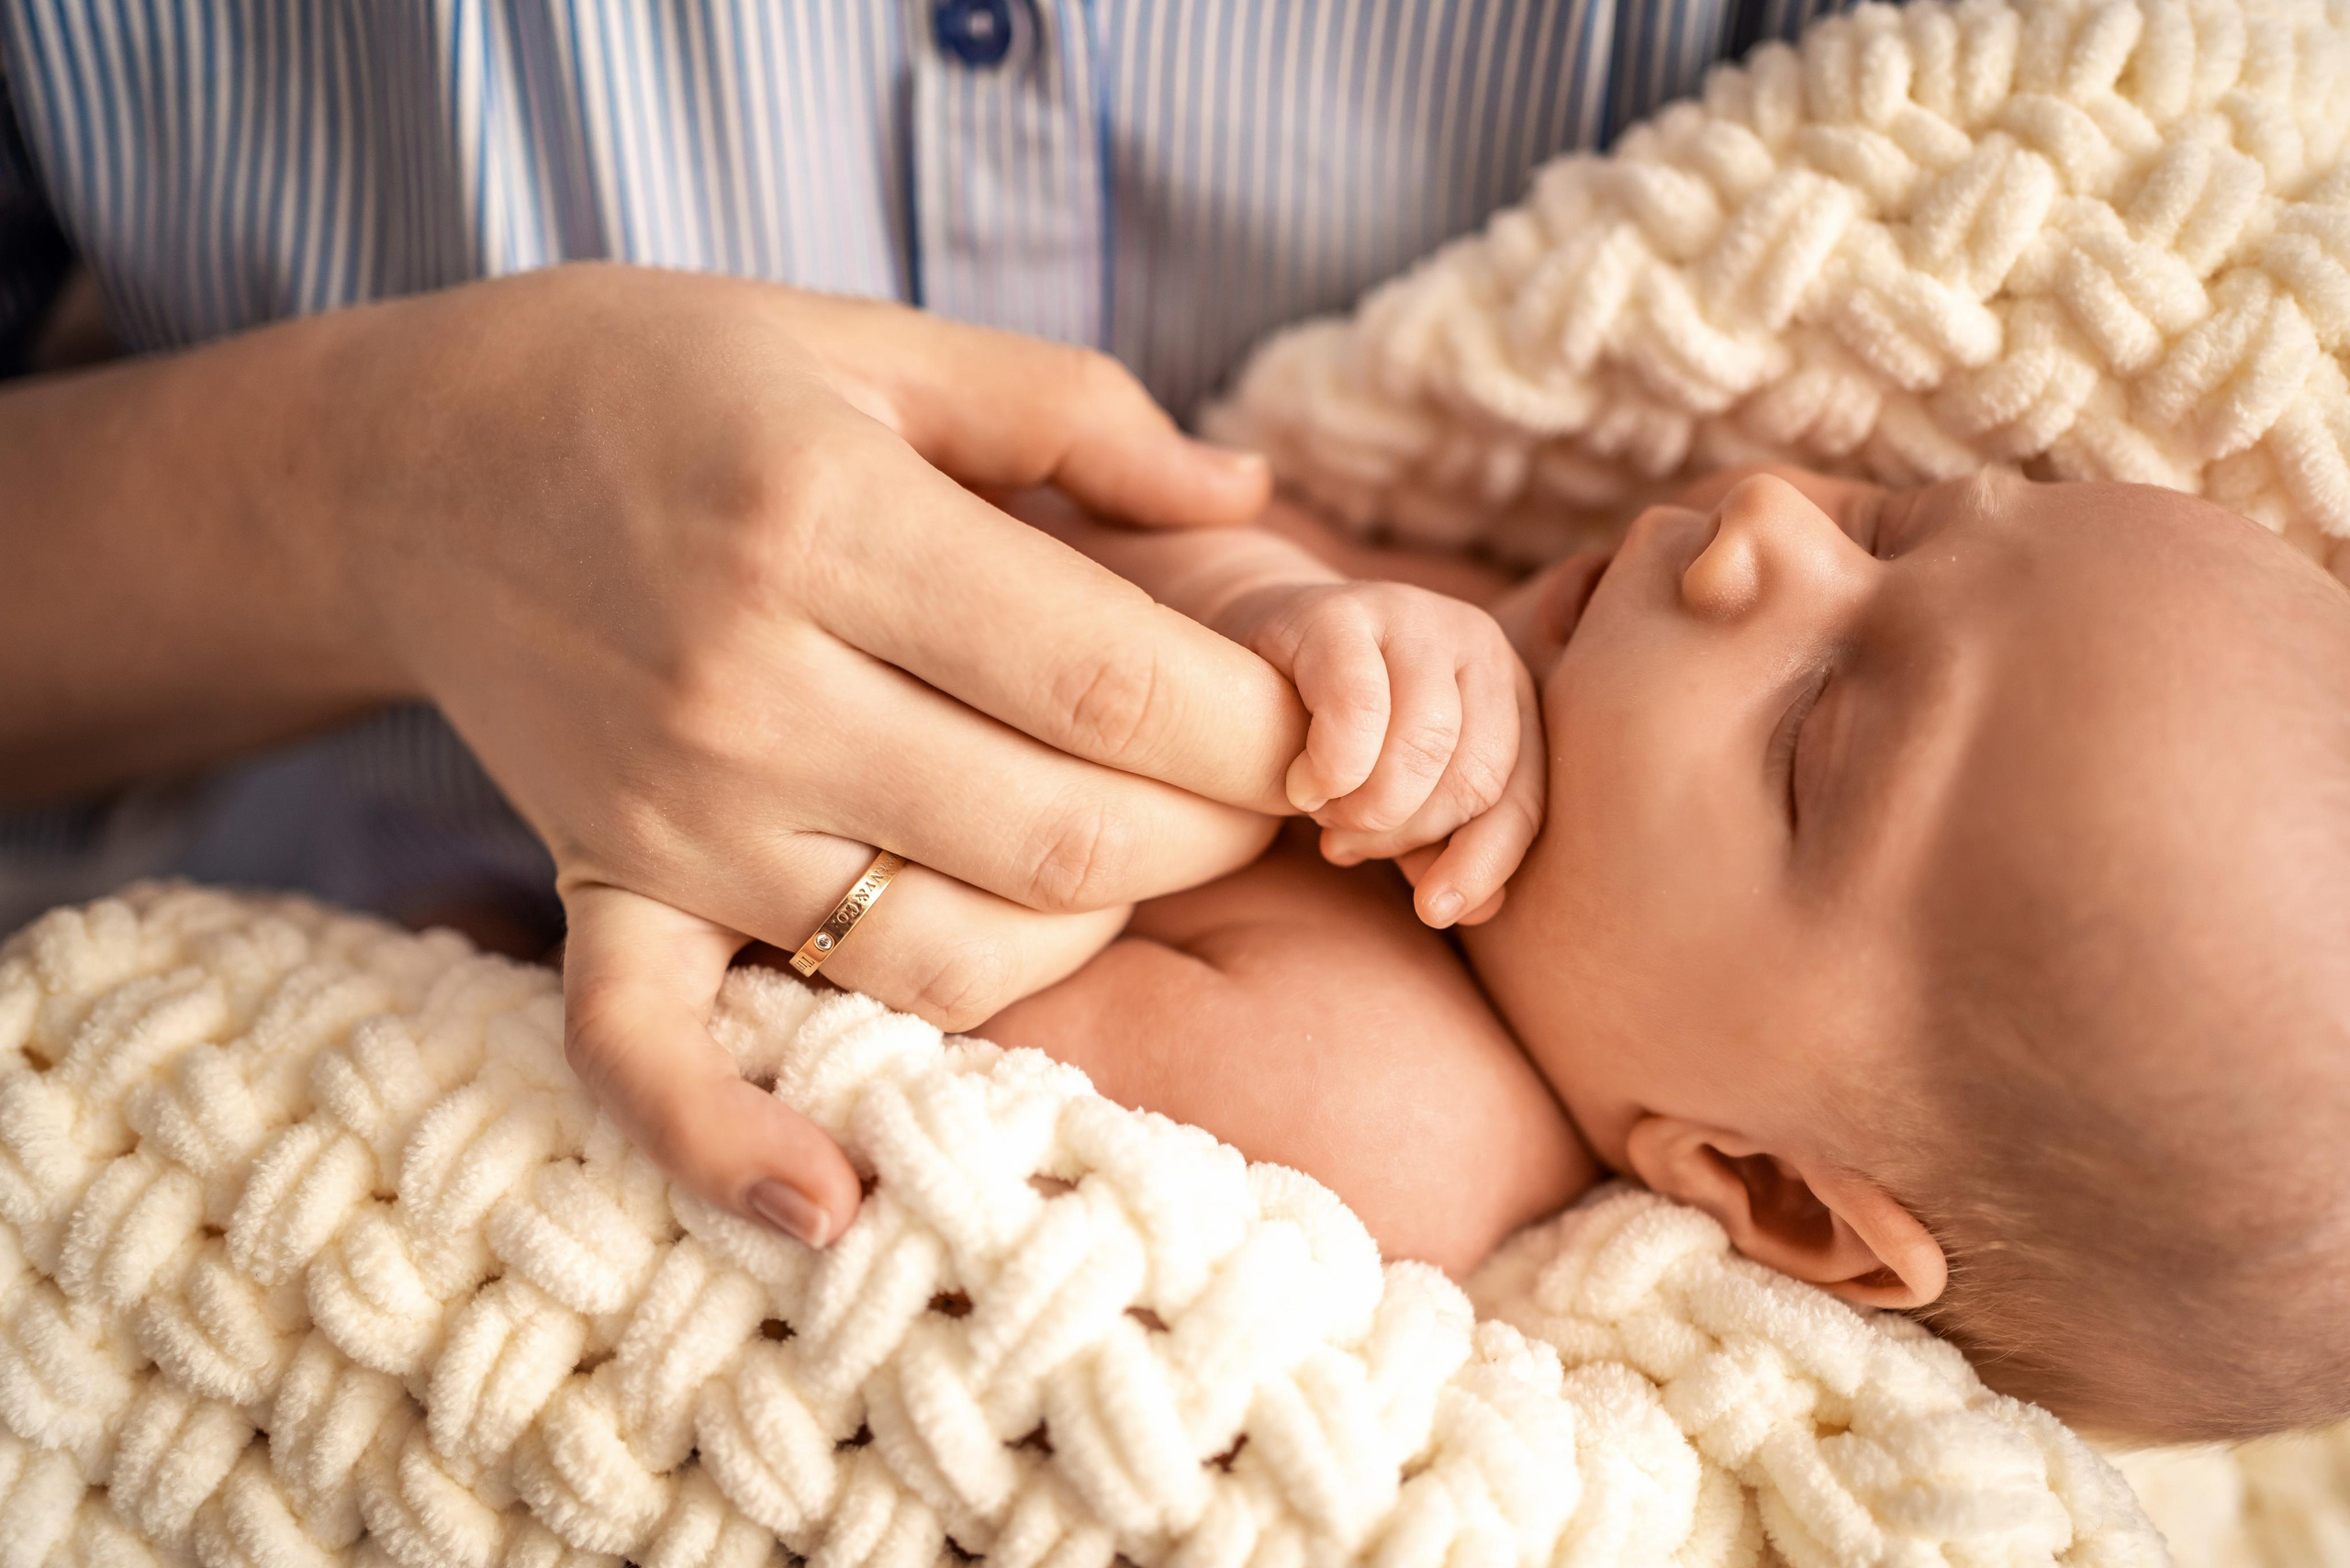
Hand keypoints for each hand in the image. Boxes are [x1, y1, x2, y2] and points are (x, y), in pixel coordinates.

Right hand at [294, 265, 1305, 1245]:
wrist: (423, 462)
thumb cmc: (672, 380)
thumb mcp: (874, 344)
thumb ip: (1076, 411)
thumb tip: (1254, 502)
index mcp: (829, 524)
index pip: (1110, 678)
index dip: (1257, 727)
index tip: (1320, 728)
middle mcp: (747, 688)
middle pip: (1059, 830)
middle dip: (1214, 832)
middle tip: (1264, 794)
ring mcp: (673, 812)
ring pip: (942, 952)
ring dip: (1083, 935)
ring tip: (1130, 862)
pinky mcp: (608, 888)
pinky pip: (654, 1052)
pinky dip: (732, 1145)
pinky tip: (832, 1210)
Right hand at [1222, 578, 1543, 925]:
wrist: (1250, 652)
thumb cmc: (1331, 732)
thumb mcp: (1397, 791)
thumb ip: (1437, 842)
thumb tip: (1479, 909)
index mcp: (1508, 693)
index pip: (1519, 797)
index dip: (1482, 863)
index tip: (1432, 910)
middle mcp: (1478, 644)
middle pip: (1474, 777)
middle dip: (1408, 834)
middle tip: (1346, 845)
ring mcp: (1414, 616)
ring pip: (1426, 745)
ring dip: (1368, 807)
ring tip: (1323, 814)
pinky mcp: (1342, 612)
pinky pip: (1358, 708)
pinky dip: (1333, 768)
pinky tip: (1304, 785)